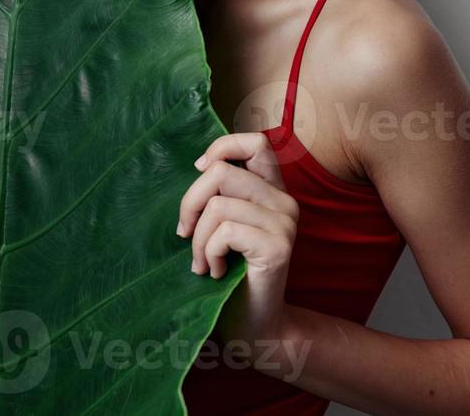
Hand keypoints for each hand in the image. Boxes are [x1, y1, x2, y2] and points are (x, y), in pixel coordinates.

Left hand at [177, 131, 299, 354]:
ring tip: (202, 262)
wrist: (255, 327)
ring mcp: (284, 223)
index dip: (221, 148)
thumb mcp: (224, 226)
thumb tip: (198, 165)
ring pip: (218, 205)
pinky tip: (214, 272)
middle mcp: (284, 201)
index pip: (255, 142)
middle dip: (190, 203)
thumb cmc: (230, 277)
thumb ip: (221, 194)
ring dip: (197, 239)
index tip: (199, 172)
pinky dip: (207, 253)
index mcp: (272, 190)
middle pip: (222, 171)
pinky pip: (224, 231)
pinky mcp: (277, 247)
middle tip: (185, 234)